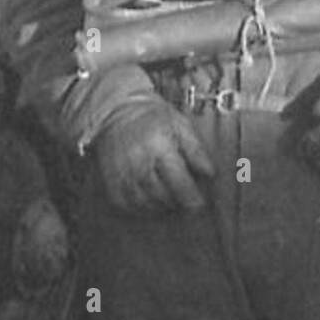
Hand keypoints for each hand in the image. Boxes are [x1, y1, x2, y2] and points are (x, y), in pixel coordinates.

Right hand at [92, 99, 215, 213]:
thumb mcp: (181, 126)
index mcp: (159, 145)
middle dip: (177, 203)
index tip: (199, 204)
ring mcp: (121, 172)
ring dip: (160, 207)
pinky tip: (150, 202)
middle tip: (187, 203)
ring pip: (143, 202)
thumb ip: (196, 150)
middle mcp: (138, 161)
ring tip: (171, 201)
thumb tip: (210, 172)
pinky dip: (139, 208)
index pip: (178, 180)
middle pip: (160, 194)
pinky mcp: (109, 179)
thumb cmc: (153, 117)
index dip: (190, 197)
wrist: (118, 111)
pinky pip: (124, 203)